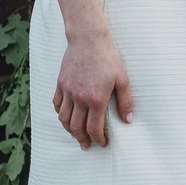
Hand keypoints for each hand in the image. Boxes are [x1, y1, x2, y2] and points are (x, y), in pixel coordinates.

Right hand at [53, 31, 133, 149]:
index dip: (98, 139)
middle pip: (77, 127)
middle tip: (87, 145)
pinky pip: (57, 105)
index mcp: (96, 99)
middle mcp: (79, 98)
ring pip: (64, 119)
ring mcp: (68, 91)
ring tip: (76, 135)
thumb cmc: (108, 57)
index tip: (102, 143)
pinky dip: (60, 114)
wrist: (88, 39)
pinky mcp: (61, 84)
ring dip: (70, 130)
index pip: (94, 128)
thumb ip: (125, 101)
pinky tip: (66, 117)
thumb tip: (128, 120)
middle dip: (83, 139)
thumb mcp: (122, 79)